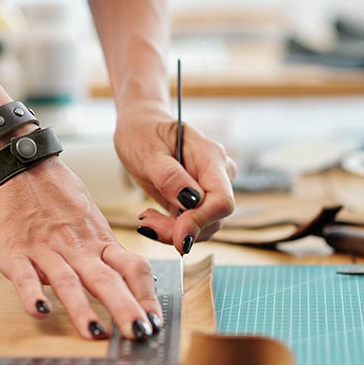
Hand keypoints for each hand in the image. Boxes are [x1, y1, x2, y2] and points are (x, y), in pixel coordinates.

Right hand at [0, 156, 161, 340]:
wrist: (17, 163)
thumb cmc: (55, 193)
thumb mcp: (90, 219)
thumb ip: (104, 251)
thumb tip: (130, 282)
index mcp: (98, 241)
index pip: (131, 268)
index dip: (146, 295)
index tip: (156, 321)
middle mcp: (76, 248)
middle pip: (106, 279)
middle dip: (125, 308)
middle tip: (140, 333)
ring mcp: (45, 249)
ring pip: (67, 281)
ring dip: (81, 308)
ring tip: (95, 332)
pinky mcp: (14, 250)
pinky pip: (24, 275)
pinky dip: (32, 293)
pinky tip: (40, 311)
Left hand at [113, 101, 236, 253]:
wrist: (141, 128)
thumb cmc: (143, 133)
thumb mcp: (147, 151)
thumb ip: (168, 176)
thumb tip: (191, 200)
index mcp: (210, 156)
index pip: (222, 200)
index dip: (202, 221)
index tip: (177, 235)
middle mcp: (219, 174)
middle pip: (214, 218)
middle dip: (181, 229)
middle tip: (146, 222)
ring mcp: (211, 189)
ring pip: (205, 227)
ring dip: (173, 231)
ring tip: (146, 217)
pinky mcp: (199, 202)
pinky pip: (193, 226)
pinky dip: (171, 230)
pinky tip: (152, 217)